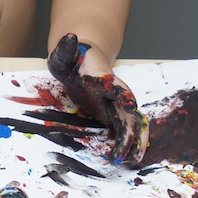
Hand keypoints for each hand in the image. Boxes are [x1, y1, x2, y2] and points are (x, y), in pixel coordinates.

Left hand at [47, 33, 148, 164]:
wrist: (82, 62)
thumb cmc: (71, 59)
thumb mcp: (63, 54)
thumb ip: (65, 48)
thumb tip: (70, 36)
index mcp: (101, 77)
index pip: (114, 84)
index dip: (122, 93)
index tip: (130, 104)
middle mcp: (114, 91)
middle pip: (130, 110)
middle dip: (132, 129)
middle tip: (130, 150)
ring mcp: (116, 103)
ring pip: (132, 123)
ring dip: (135, 141)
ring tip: (133, 161)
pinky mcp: (113, 113)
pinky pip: (125, 130)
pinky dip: (127, 143)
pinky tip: (126, 158)